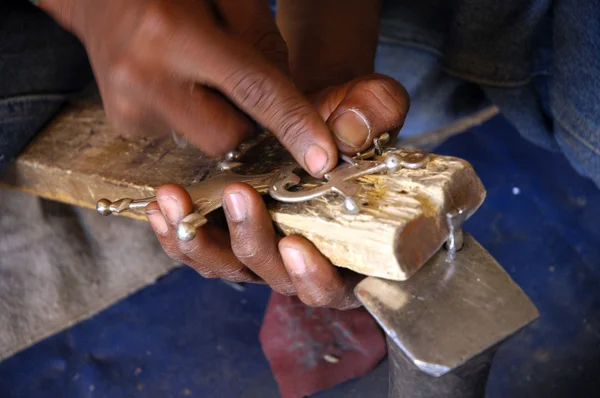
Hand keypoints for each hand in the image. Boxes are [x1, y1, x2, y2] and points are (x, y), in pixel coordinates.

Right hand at [44, 0, 337, 175]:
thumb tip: (289, 99)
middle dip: (249, 120)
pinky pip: (185, 136)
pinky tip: (177, 82)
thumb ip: (263, 41)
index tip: (322, 158)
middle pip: (230, 136)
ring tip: (198, 72)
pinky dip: (195, 115)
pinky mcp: (125, 124)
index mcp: (173, 32)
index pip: (252, 90)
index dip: (293, 125)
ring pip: (209, 141)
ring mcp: (129, 108)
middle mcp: (146, 77)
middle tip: (236, 78)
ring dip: (220, 116)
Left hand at [146, 74, 408, 308]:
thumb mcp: (372, 103)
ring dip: (199, 241)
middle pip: (275, 278)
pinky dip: (177, 231)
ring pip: (227, 267)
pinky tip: (161, 204)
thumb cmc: (347, 117)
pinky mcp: (227, 235)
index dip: (317, 278)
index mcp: (351, 246)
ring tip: (177, 199)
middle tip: (238, 194)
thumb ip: (376, 112)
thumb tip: (348, 134)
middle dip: (252, 242)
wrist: (308, 111)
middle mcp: (304, 259)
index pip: (338, 285)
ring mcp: (262, 250)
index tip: (294, 244)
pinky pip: (198, 247)